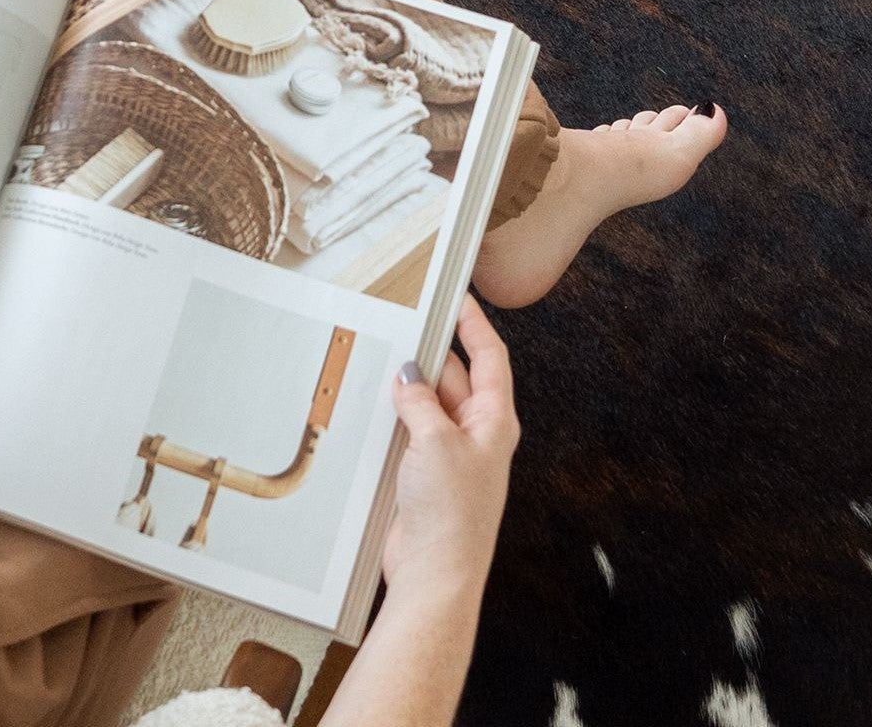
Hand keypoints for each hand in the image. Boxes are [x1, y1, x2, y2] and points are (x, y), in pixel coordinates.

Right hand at [383, 296, 519, 594]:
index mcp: (494, 421)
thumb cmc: (452, 515)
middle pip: (457, 379)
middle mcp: (477, 435)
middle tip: (407, 329)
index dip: (475, 326)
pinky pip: (412, 433)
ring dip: (411, 390)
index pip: (489, 358)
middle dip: (433, 356)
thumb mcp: (435, 442)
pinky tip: (378, 409)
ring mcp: (451, 456)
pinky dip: (397, 418)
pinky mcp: (427, 476)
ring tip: (387, 365)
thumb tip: (410, 377)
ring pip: (431, 406)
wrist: (435, 573)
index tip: (460, 299)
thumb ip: (421, 403)